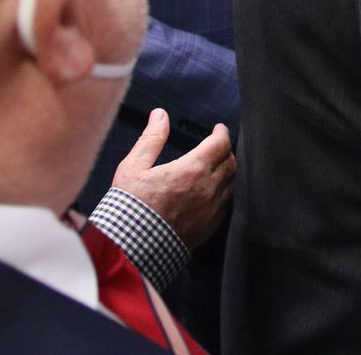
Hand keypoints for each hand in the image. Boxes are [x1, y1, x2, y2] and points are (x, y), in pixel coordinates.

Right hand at [111, 109, 235, 249]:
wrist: (131, 246)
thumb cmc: (130, 205)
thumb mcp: (134, 167)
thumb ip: (151, 139)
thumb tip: (160, 115)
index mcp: (192, 170)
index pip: (220, 144)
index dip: (221, 133)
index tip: (218, 129)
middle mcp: (208, 189)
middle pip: (230, 163)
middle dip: (225, 151)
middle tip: (216, 147)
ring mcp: (211, 210)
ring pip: (230, 184)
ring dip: (225, 172)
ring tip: (214, 168)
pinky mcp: (209, 227)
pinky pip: (224, 205)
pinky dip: (222, 194)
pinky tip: (210, 193)